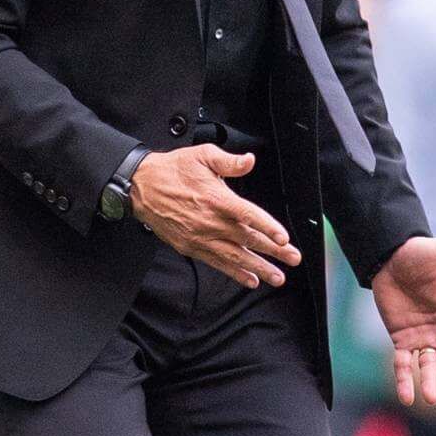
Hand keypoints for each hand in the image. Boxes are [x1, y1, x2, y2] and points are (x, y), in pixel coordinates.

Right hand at [128, 144, 303, 289]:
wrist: (143, 187)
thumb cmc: (173, 170)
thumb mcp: (202, 156)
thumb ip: (229, 161)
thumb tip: (249, 161)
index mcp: (216, 199)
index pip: (247, 216)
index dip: (267, 227)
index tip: (283, 238)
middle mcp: (210, 222)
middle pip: (247, 239)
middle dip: (273, 251)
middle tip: (293, 259)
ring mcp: (201, 237)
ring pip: (235, 256)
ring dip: (259, 268)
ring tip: (278, 277)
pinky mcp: (192, 247)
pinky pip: (217, 263)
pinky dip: (235, 273)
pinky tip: (251, 280)